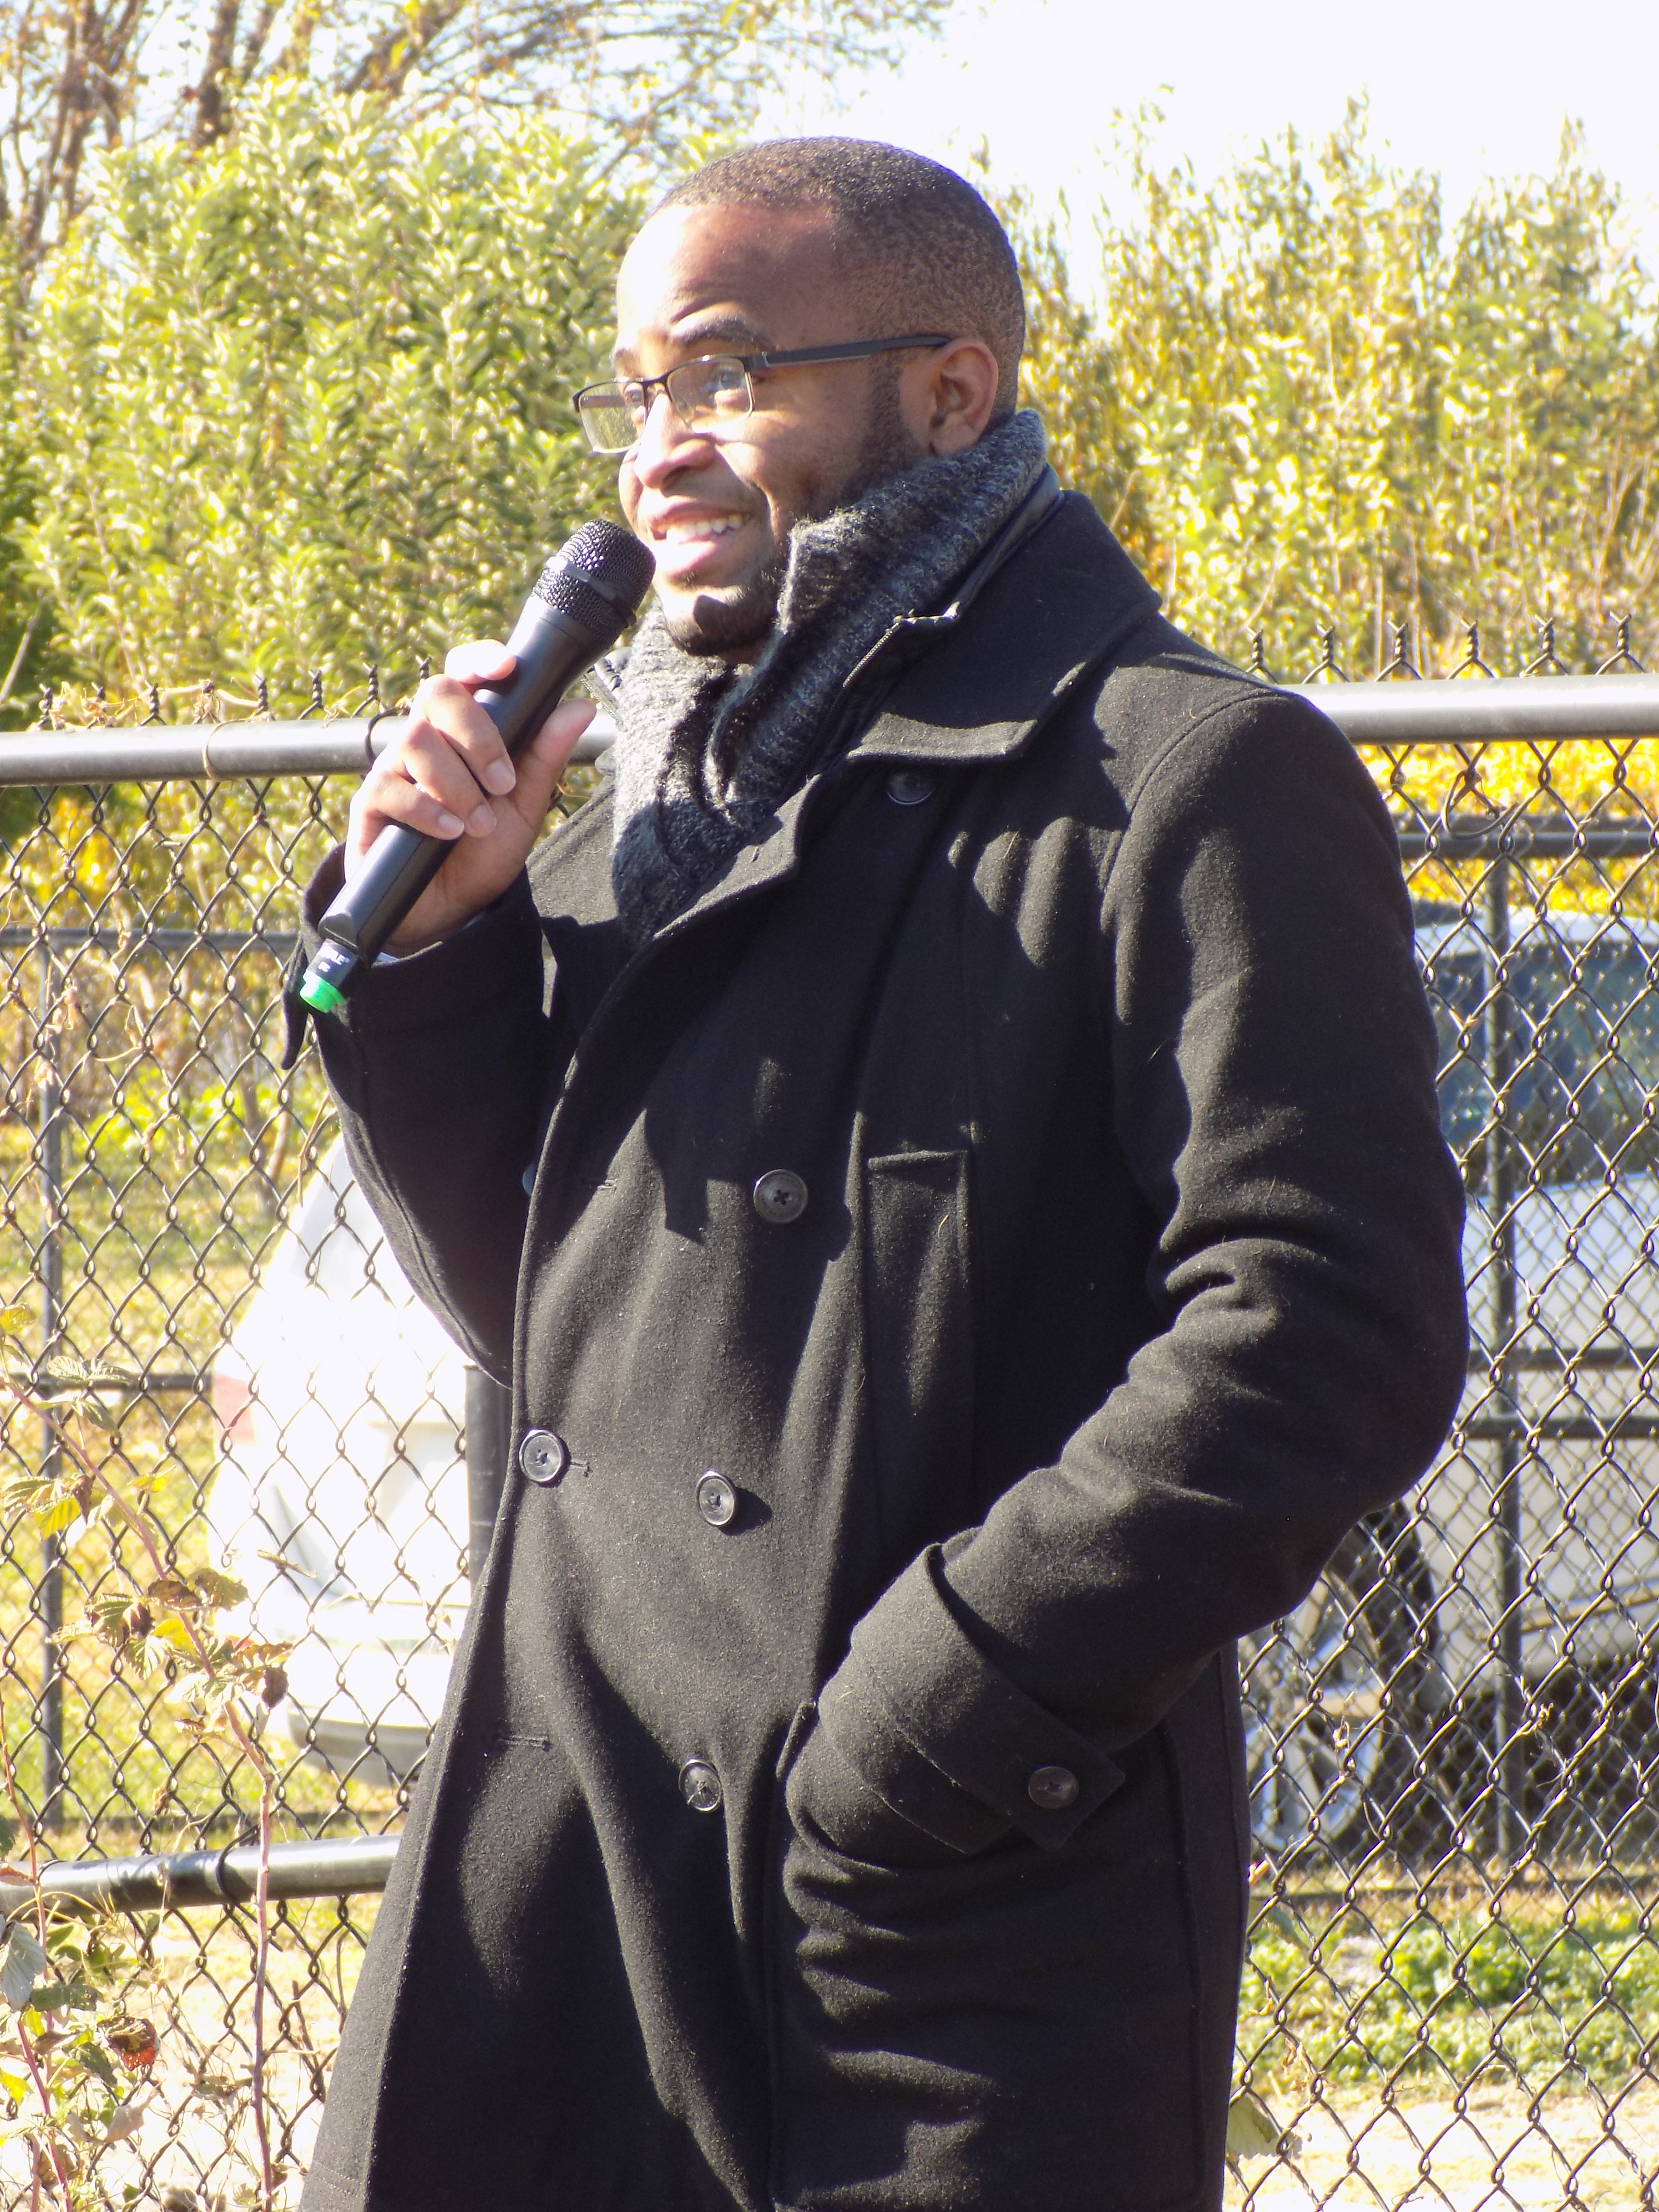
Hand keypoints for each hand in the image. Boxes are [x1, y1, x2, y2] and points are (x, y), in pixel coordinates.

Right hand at [345, 640, 594, 953]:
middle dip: (475, 733)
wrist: (447, 909)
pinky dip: (427, 811)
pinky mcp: (370, 803)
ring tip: (479, 823)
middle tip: (502, 782)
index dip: (479, 660)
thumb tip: (580, 707)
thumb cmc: (482, 850)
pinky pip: (389, 787)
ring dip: (456, 784)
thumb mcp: (523, 806)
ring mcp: (392, 767)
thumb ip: (544, 757)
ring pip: (414, 740)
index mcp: (459, 731)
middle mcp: (423, 738)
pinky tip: (449, 833)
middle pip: (435, 693)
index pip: (461, 675)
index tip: (508, 667)